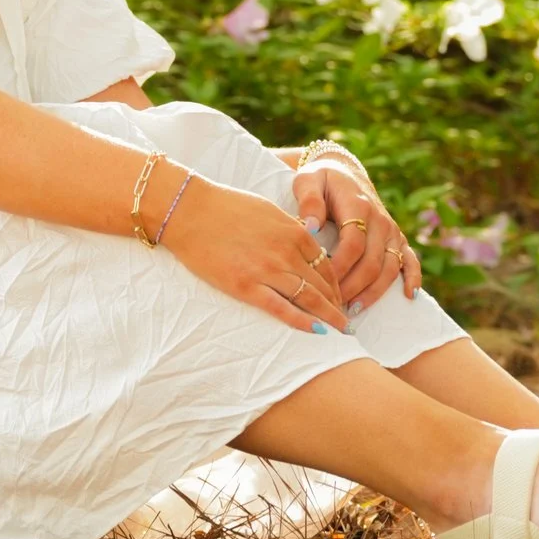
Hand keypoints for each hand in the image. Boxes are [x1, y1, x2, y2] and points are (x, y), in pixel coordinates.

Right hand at [158, 174, 350, 334]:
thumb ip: (290, 229)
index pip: (328, 264)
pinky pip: (282, 308)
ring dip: (329, 316)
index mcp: (294, 232)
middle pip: (323, 283)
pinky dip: (303, 322)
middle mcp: (287, 252)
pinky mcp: (246, 286)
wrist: (190, 211)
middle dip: (338, 303)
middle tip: (347, 320)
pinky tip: (318, 332)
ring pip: (309, 298)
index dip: (338, 284)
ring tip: (341, 331)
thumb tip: (305, 242)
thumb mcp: (268, 210)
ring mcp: (267, 270)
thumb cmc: (226, 206)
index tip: (341, 297)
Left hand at [291, 152, 417, 312]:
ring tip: (354, 309)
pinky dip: (412, 277)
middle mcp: (379, 220)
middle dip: (353, 286)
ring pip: (389, 266)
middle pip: (372, 261)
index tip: (323, 283)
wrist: (344, 171)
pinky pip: (410, 259)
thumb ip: (309, 202)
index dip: (340, 267)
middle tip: (333, 305)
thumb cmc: (321, 180)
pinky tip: (409, 296)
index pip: (353, 244)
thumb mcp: (307, 182)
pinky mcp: (397, 237)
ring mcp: (391, 230)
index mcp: (358, 206)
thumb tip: (310, 227)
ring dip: (374, 291)